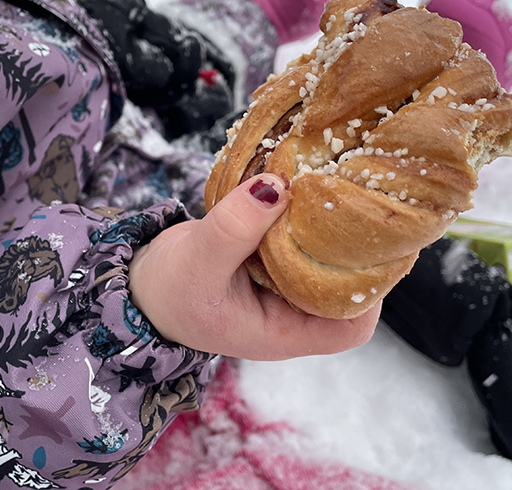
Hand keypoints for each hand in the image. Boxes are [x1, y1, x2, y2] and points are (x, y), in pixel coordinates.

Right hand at [128, 173, 380, 359]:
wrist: (140, 283)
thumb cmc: (168, 292)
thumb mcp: (198, 263)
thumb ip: (234, 228)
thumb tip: (279, 186)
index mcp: (284, 331)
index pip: (351, 326)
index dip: (371, 295)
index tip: (366, 247)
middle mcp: (292, 308)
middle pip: (348, 285)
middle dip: (352, 245)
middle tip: (353, 199)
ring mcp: (283, 280)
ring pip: (324, 253)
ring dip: (326, 221)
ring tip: (332, 181)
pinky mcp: (271, 252)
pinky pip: (297, 232)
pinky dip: (299, 208)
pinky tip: (300, 180)